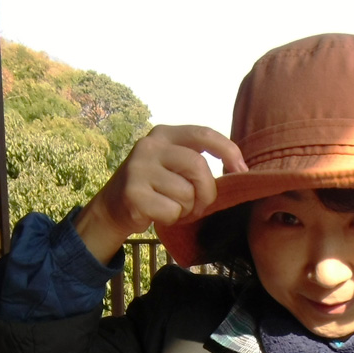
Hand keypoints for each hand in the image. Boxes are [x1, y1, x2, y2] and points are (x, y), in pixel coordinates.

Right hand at [75, 125, 246, 262]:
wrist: (113, 207)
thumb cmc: (154, 187)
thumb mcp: (171, 163)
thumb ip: (196, 160)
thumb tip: (239, 169)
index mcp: (164, 134)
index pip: (203, 134)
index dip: (228, 150)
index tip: (241, 170)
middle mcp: (149, 146)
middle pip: (199, 167)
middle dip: (207, 192)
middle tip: (199, 205)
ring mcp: (139, 169)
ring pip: (186, 193)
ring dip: (187, 209)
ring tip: (173, 207)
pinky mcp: (133, 194)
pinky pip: (172, 210)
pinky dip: (172, 218)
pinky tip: (159, 214)